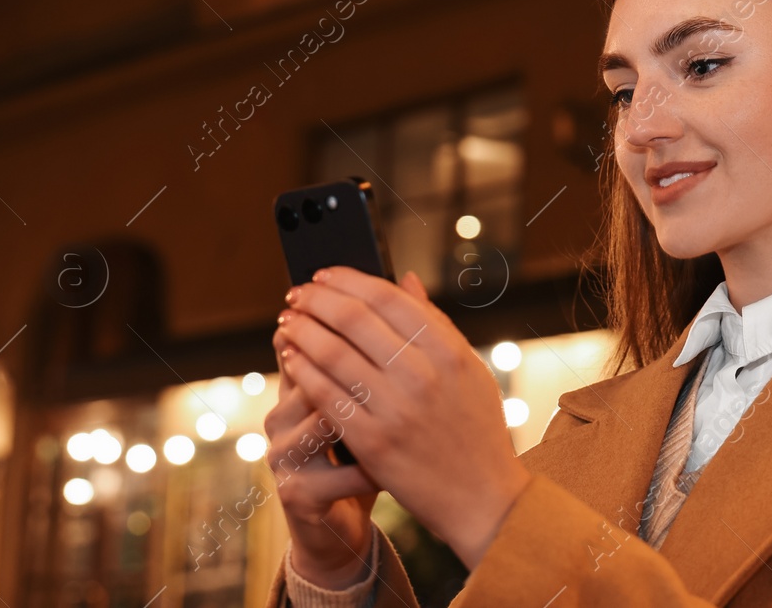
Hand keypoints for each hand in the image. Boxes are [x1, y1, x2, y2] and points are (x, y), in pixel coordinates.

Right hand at [264, 329, 380, 588]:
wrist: (345, 519)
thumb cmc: (367, 447)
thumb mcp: (374, 393)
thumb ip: (386, 343)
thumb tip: (411, 280)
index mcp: (299, 384)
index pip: (305, 338)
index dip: (337, 319)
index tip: (377, 309)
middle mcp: (283, 414)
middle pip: (308, 371)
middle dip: (353, 356)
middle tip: (396, 352)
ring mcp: (285, 454)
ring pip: (320, 419)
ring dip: (363, 412)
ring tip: (395, 404)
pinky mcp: (297, 494)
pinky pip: (334, 475)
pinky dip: (366, 471)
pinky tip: (388, 466)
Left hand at [276, 267, 534, 569]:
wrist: (483, 497)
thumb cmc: (477, 429)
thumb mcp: (469, 369)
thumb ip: (436, 323)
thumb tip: (406, 279)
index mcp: (449, 350)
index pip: (388, 297)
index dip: (348, 280)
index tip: (324, 275)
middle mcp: (423, 374)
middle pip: (354, 318)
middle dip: (317, 299)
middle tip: (297, 294)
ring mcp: (396, 409)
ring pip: (333, 353)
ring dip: (302, 331)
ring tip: (288, 321)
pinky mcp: (373, 442)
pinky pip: (326, 395)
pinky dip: (303, 370)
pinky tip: (291, 358)